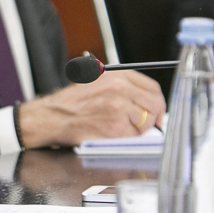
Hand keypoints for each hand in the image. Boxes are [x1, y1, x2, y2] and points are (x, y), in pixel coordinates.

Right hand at [18, 70, 166, 148]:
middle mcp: (120, 89)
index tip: (159, 110)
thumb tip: (145, 96)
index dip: (159, 101)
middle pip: (154, 104)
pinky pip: (134, 135)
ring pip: (146, 121)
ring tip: (124, 126)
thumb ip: (122, 84)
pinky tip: (114, 132)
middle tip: (152, 124)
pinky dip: (128, 137)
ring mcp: (118, 109)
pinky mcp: (115, 128)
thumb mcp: (97, 80)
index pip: (152, 88)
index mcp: (117, 75)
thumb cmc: (73, 101)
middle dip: (155, 116)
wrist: (55, 116)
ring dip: (141, 127)